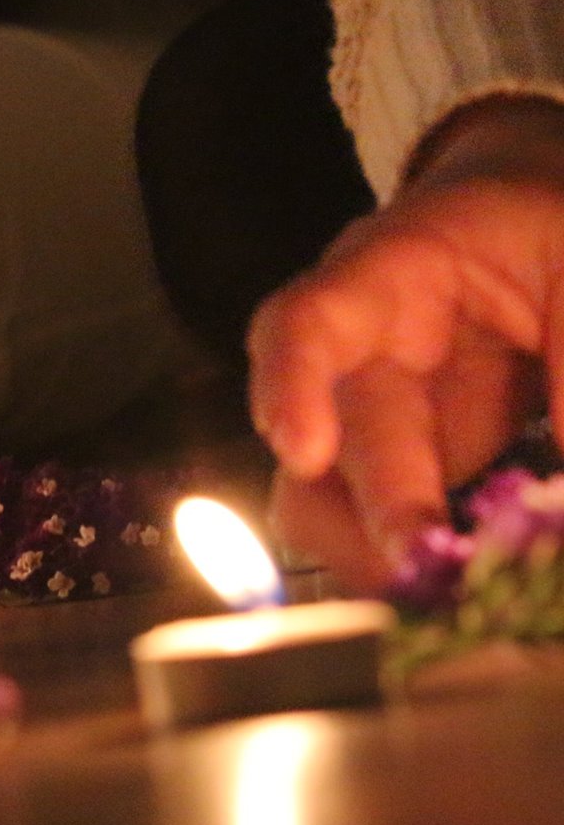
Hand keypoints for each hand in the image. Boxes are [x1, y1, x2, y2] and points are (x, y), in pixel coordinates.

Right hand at [248, 98, 563, 589]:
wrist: (531, 222)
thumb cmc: (547, 224)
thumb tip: (563, 511)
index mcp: (388, 274)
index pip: (305, 322)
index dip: (289, 384)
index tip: (301, 452)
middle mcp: (360, 355)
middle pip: (325, 449)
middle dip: (376, 522)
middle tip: (437, 581)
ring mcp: (383, 418)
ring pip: (334, 507)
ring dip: (387, 562)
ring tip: (462, 602)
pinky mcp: (418, 466)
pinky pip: (393, 531)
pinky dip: (433, 570)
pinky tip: (479, 592)